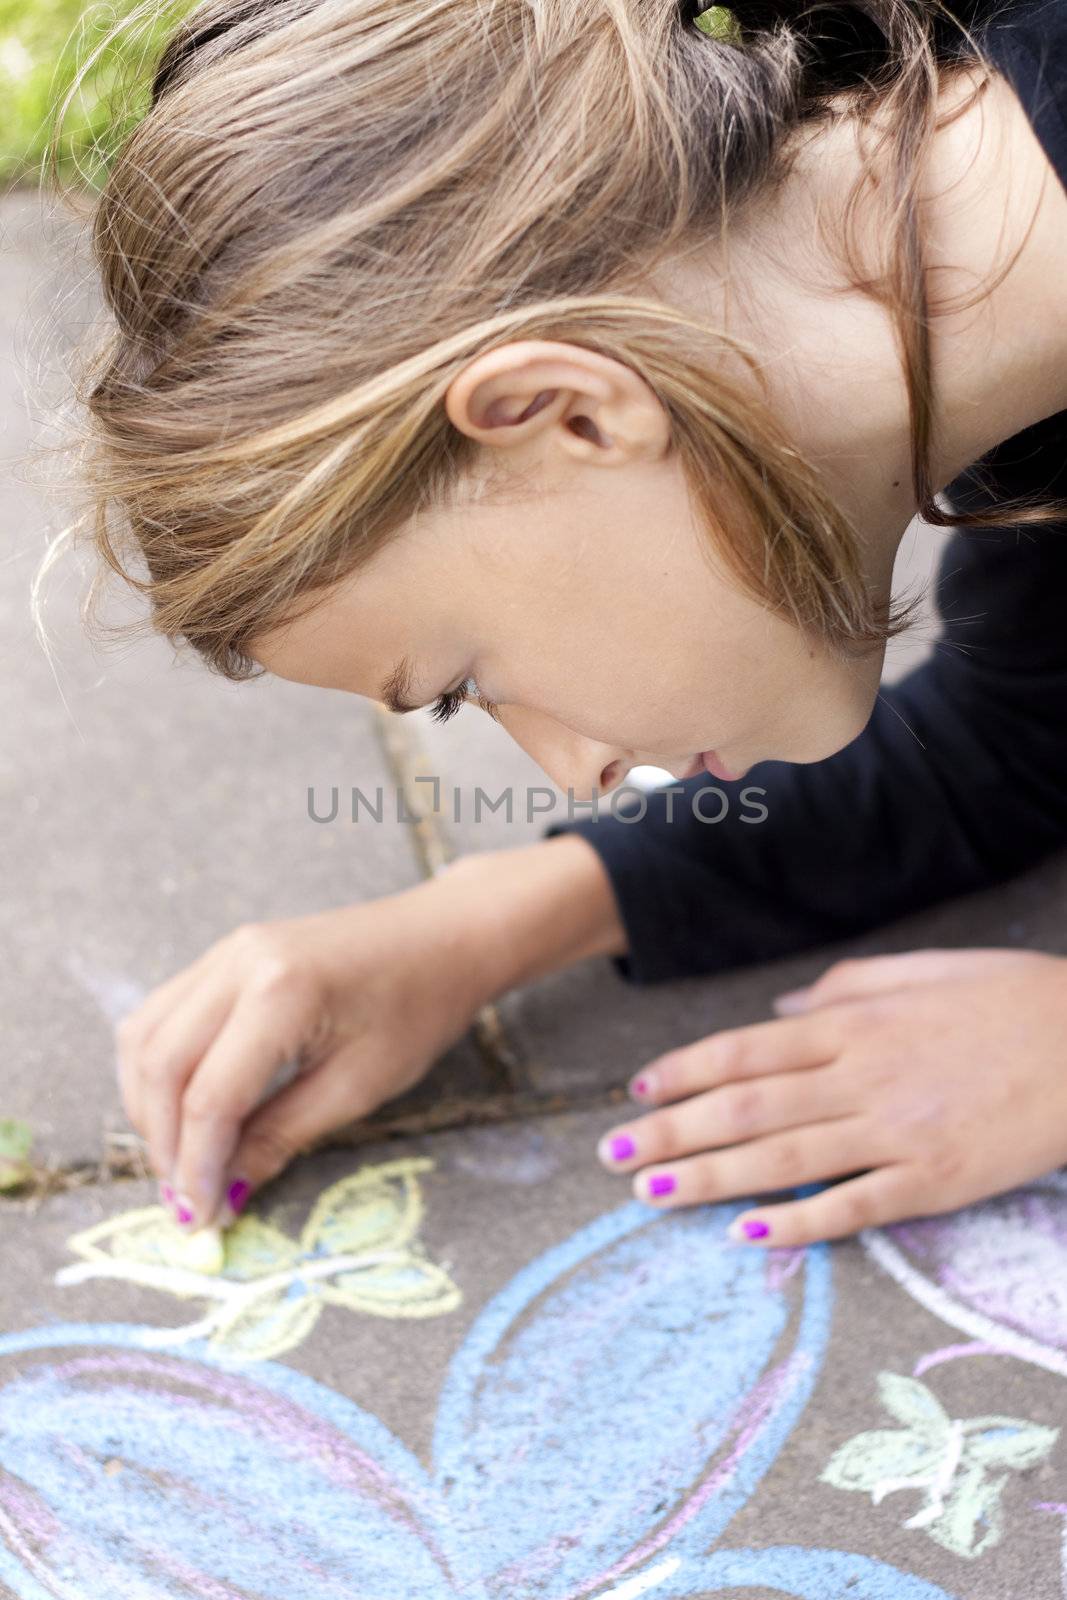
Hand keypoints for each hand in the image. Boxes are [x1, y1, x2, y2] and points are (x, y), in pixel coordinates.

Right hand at [116, 874, 497, 1233]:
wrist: (444, 936)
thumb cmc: (419, 1008)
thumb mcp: (358, 1086)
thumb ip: (280, 1136)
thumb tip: (225, 1194)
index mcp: (280, 994)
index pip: (209, 1097)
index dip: (196, 1168)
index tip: (200, 1221)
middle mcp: (238, 963)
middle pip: (161, 1066)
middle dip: (163, 1143)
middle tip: (183, 1200)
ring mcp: (226, 951)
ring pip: (146, 1037)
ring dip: (148, 1106)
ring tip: (177, 1161)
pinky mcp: (226, 954)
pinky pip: (163, 1014)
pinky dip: (158, 1067)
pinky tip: (177, 1109)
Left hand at [596, 947, 1066, 1245]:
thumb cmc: (1008, 999)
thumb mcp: (918, 971)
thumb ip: (840, 989)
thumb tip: (778, 1012)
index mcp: (853, 1023)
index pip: (745, 1048)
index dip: (684, 1071)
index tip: (636, 1089)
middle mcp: (861, 1076)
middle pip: (745, 1107)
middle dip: (670, 1131)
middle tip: (611, 1154)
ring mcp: (896, 1132)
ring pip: (783, 1158)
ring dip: (709, 1177)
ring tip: (650, 1193)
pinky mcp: (935, 1180)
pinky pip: (854, 1205)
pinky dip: (798, 1222)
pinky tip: (747, 1235)